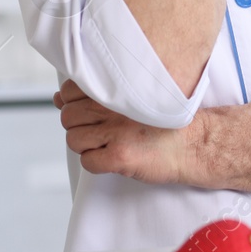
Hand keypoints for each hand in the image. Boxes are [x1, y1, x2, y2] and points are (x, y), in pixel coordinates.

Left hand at [53, 79, 204, 185]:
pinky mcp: (119, 157)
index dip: (75, 104)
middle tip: (102, 131)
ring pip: (74, 140)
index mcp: (115, 88)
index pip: (69, 92)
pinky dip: (96, 163)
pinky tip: (113, 158)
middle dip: (79, 126)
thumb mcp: (130, 98)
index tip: (91, 111)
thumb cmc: (162, 121)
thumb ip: (93, 94)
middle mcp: (112, 107)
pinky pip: (87, 162)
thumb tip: (58, 97)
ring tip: (109, 144)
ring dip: (87, 146)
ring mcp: (115, 132)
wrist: (193, 144)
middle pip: (68, 118)